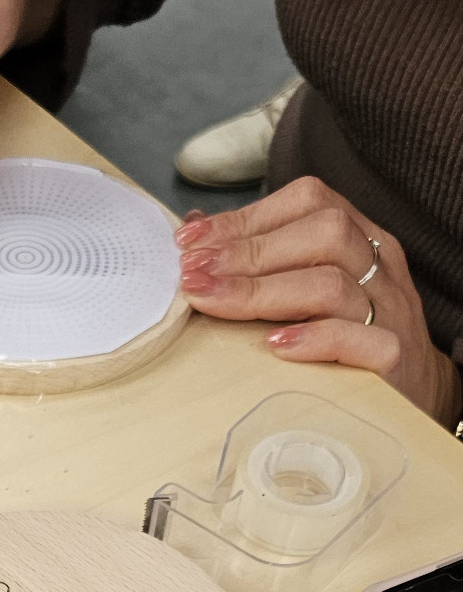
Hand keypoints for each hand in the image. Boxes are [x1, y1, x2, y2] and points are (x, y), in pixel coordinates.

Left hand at [176, 176, 461, 424]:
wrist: (405, 390)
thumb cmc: (337, 333)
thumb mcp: (303, 284)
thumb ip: (258, 258)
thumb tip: (193, 233)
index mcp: (356, 236)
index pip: (307, 201)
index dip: (244, 218)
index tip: (187, 243)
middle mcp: (377, 266)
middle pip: (322, 233)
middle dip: (246, 252)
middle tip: (191, 276)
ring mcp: (390, 311)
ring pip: (332, 283)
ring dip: (260, 292)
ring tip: (210, 303)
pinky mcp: (392, 358)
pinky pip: (362, 340)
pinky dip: (314, 339)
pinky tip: (272, 345)